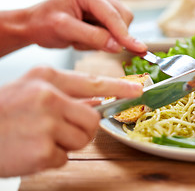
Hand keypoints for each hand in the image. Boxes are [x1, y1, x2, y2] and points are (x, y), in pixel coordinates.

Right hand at [0, 66, 142, 176]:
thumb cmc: (2, 112)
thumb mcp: (32, 90)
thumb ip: (66, 94)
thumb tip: (98, 99)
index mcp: (47, 78)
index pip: (93, 81)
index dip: (119, 87)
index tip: (137, 90)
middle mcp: (49, 97)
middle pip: (92, 119)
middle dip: (82, 129)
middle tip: (58, 131)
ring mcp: (46, 123)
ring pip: (83, 139)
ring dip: (66, 144)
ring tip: (41, 138)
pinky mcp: (42, 149)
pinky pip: (63, 157)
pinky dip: (50, 158)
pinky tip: (31, 150)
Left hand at [26, 0, 146, 52]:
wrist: (34, 25)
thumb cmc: (43, 24)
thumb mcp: (65, 31)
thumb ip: (93, 37)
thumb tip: (118, 46)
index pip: (112, 14)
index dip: (125, 34)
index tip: (138, 48)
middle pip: (122, 17)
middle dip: (112, 35)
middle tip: (88, 44)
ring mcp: (100, 0)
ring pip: (121, 24)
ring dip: (106, 38)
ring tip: (82, 39)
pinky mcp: (102, 11)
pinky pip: (114, 28)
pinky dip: (103, 38)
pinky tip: (86, 37)